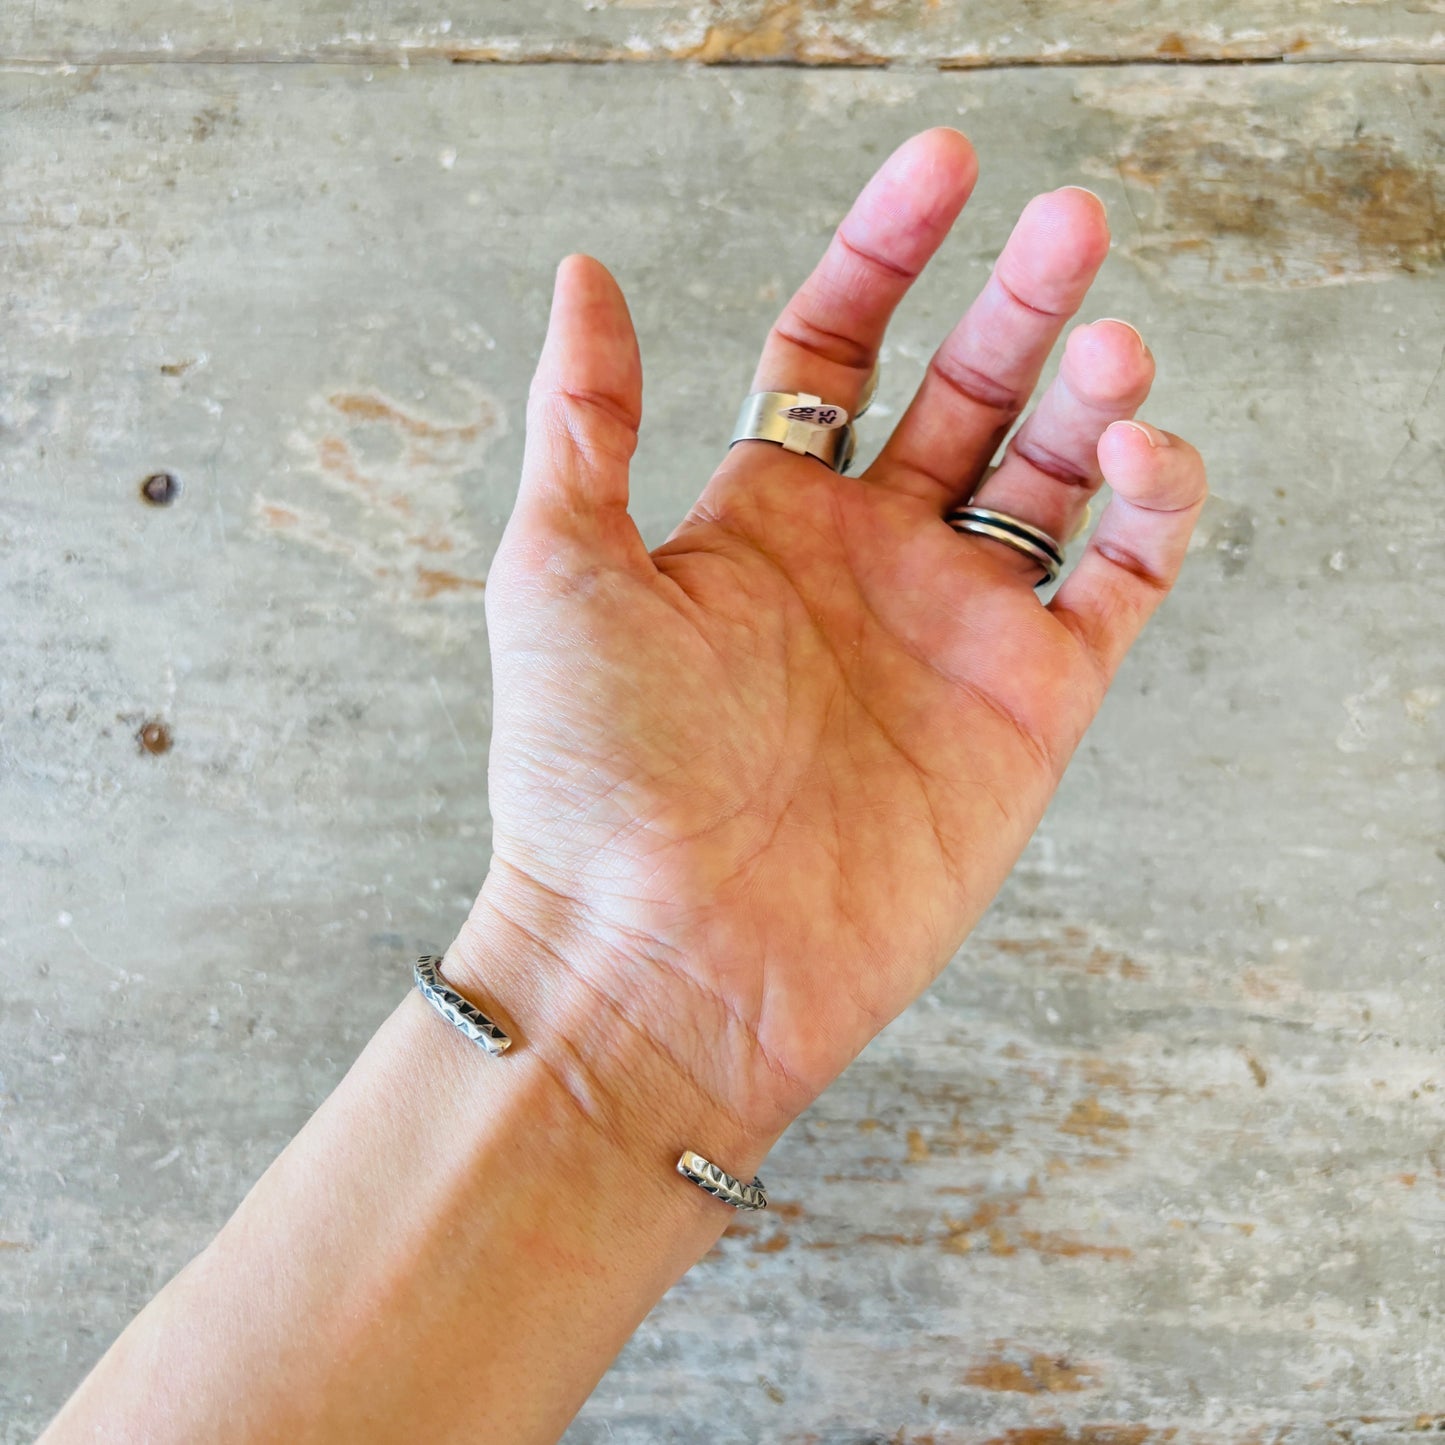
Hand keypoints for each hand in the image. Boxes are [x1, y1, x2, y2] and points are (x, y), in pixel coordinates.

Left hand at [458, 128, 1205, 1152]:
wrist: (667, 961)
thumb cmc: (591, 782)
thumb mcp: (559, 573)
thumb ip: (587, 420)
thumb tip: (583, 272)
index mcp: (759, 518)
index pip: (839, 344)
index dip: (888, 248)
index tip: (944, 163)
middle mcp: (862, 562)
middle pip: (967, 394)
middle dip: (1019, 302)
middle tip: (1070, 221)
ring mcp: (951, 629)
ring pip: (1054, 476)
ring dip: (1094, 397)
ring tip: (1106, 349)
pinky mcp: (1029, 706)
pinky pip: (1115, 581)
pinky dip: (1149, 510)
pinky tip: (1136, 457)